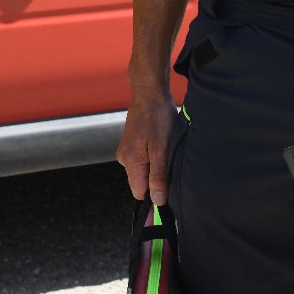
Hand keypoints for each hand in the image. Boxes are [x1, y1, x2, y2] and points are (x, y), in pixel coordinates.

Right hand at [116, 87, 175, 203]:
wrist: (149, 92)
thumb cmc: (157, 116)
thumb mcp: (162, 148)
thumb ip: (159, 176)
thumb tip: (158, 201)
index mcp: (131, 162)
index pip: (140, 193)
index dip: (155, 193)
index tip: (169, 184)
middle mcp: (124, 159)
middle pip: (141, 182)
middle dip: (157, 177)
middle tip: (168, 158)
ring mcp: (126, 151)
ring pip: (143, 170)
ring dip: (156, 165)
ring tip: (164, 147)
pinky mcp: (130, 144)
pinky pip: (142, 160)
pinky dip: (152, 156)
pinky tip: (160, 143)